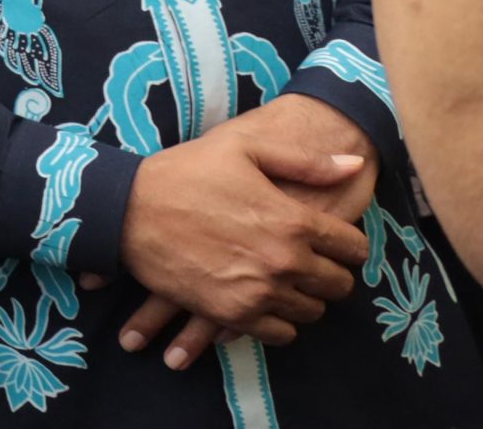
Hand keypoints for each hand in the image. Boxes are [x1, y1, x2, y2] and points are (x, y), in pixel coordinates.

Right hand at [117, 132, 367, 356]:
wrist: (126, 209)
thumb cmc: (184, 172)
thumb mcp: (244, 149)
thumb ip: (305, 161)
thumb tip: (356, 164)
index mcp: (293, 220)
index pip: (353, 247)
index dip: (349, 245)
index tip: (334, 242)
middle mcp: (284, 261)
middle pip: (339, 285)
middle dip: (330, 274)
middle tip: (310, 263)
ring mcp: (258, 292)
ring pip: (312, 312)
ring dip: (304, 299)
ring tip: (285, 282)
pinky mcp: (231, 314)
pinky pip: (280, 334)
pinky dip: (279, 322)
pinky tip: (264, 302)